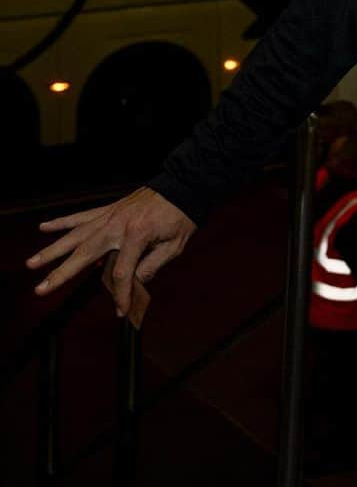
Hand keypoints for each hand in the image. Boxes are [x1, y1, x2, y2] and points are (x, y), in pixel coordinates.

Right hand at [26, 187, 196, 317]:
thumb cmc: (181, 216)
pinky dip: (62, 222)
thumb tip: (133, 283)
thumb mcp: (175, 246)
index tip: (121, 310)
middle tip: (41, 289)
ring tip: (32, 263)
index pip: (121, 272)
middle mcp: (118, 225)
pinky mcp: (109, 209)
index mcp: (137, 235)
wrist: (183, 186)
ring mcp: (111, 215)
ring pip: (76, 235)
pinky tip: (43, 227)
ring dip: (52, 250)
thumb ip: (152, 265)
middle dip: (61, 274)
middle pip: (85, 253)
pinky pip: (82, 216)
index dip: (120, 294)